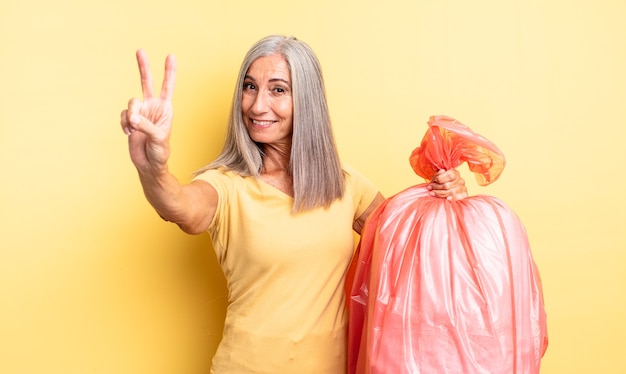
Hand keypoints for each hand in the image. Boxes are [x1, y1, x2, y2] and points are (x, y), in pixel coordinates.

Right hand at [120, 49, 176, 173]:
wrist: (148, 164)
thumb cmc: (160, 151)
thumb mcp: (158, 137)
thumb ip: (145, 124)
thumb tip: (132, 117)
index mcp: (165, 108)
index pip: (168, 86)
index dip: (169, 72)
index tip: (171, 56)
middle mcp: (153, 107)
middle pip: (147, 82)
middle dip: (144, 66)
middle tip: (140, 50)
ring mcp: (140, 112)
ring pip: (131, 103)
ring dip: (131, 116)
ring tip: (134, 129)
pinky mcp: (129, 120)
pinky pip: (123, 115)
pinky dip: (125, 124)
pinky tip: (130, 133)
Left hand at [428, 169, 467, 200]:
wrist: (447, 188)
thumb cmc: (442, 181)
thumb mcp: (438, 176)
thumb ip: (438, 174)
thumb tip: (442, 171)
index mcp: (455, 173)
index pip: (450, 175)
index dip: (440, 178)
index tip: (434, 181)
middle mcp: (460, 180)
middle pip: (447, 185)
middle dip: (436, 187)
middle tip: (429, 188)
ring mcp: (463, 188)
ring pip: (450, 192)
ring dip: (439, 193)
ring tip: (432, 193)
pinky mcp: (464, 195)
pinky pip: (459, 197)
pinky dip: (453, 198)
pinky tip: (447, 199)